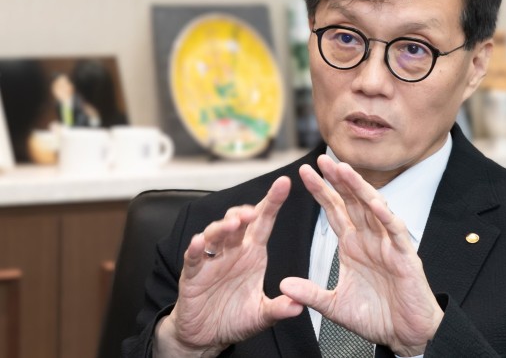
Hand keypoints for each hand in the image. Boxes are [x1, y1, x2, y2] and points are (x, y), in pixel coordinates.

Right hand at [155, 177, 303, 355]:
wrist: (206, 336)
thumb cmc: (234, 318)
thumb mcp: (262, 315)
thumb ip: (279, 308)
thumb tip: (298, 306)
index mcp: (252, 253)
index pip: (264, 222)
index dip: (273, 202)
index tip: (284, 183)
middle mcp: (232, 251)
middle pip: (238, 222)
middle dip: (245, 212)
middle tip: (255, 211)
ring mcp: (211, 261)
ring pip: (215, 234)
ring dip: (223, 227)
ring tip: (234, 224)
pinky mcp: (192, 275)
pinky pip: (193, 258)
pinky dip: (195, 249)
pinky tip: (199, 242)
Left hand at [280, 156, 443, 355]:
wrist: (405, 334)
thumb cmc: (376, 316)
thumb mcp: (335, 306)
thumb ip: (310, 294)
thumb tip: (283, 285)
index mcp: (353, 245)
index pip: (334, 210)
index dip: (320, 190)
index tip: (303, 172)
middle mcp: (369, 239)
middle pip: (352, 201)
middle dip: (338, 179)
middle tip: (322, 158)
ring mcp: (388, 244)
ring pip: (373, 208)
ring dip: (360, 188)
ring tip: (345, 170)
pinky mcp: (405, 256)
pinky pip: (395, 232)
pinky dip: (386, 217)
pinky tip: (374, 203)